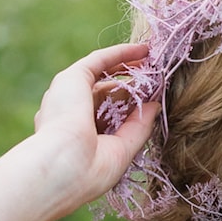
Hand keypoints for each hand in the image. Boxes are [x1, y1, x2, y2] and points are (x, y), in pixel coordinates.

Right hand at [31, 42, 158, 210]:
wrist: (63, 167)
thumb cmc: (88, 170)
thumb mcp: (121, 150)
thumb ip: (138, 127)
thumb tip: (155, 106)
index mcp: (76, 137)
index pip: (108, 117)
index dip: (131, 108)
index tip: (152, 101)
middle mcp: (69, 114)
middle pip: (107, 95)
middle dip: (132, 87)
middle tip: (158, 80)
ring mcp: (68, 95)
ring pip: (103, 76)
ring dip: (130, 67)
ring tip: (155, 62)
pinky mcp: (72, 79)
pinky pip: (100, 60)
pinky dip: (122, 53)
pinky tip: (143, 50)